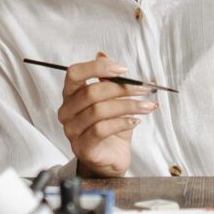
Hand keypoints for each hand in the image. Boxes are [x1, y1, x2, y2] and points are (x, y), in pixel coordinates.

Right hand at [58, 53, 151, 177]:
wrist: (111, 159)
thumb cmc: (111, 127)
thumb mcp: (112, 99)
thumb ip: (106, 79)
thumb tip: (102, 54)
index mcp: (70, 95)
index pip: (74, 73)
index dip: (98, 68)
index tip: (124, 70)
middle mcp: (67, 111)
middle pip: (91, 92)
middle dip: (122, 88)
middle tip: (145, 89)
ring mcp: (72, 130)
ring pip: (99, 111)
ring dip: (128, 105)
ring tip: (147, 106)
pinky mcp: (83, 147)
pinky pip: (102, 129)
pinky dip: (122, 123)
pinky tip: (135, 121)